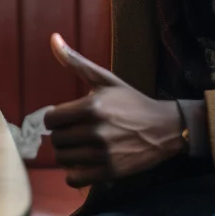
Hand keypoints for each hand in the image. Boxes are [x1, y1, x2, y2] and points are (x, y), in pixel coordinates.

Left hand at [44, 33, 186, 187]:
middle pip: (56, 140)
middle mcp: (96, 130)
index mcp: (91, 106)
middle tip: (76, 132)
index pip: (50, 119)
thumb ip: (75, 61)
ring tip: (81, 146)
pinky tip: (85, 162)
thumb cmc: (131, 102)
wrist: (164, 129)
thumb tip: (53, 38)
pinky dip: (75, 173)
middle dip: (62, 135)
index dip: (55, 118)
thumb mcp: (105, 79)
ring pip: (62, 159)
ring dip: (68, 154)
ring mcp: (103, 153)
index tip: (67, 118)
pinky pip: (74, 178)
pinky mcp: (109, 172)